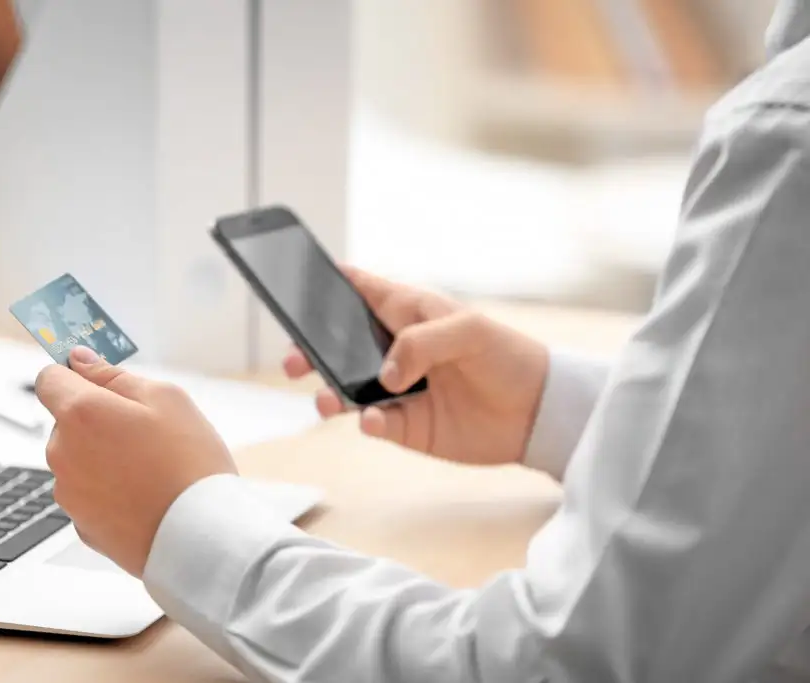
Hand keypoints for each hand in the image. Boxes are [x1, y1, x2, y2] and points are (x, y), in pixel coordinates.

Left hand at [35, 346, 236, 575]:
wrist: (201, 537)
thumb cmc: (189, 464)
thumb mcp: (166, 398)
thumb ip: (114, 375)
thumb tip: (81, 361)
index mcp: (80, 414)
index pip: (49, 379)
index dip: (73, 374)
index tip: (94, 379)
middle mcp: (63, 453)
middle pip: (67, 422)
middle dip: (97, 420)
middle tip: (146, 432)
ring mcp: (68, 493)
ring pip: (78, 459)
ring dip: (103, 456)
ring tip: (150, 469)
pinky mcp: (80, 524)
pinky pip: (90, 494)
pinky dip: (109, 490)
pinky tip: (144, 495)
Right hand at [284, 267, 549, 466]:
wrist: (539, 412)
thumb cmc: (507, 355)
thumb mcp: (468, 330)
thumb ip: (421, 343)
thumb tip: (385, 375)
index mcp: (407, 312)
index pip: (359, 289)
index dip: (328, 282)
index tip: (298, 283)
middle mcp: (395, 350)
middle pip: (338, 344)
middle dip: (310, 350)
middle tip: (294, 361)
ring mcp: (398, 390)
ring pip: (346, 388)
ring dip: (330, 392)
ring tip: (327, 400)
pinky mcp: (408, 426)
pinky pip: (375, 424)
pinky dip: (368, 423)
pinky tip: (372, 421)